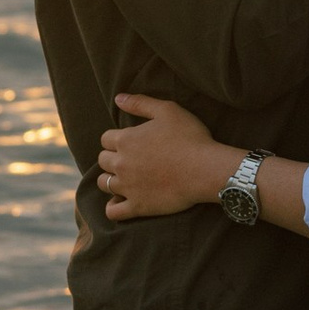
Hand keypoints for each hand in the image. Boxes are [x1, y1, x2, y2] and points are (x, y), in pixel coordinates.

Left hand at [99, 93, 234, 222]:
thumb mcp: (167, 110)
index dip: (117, 139)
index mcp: (125, 140)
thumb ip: (140, 103)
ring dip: (110, 180)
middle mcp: (121, 163)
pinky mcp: (138, 206)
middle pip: (102, 160)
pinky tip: (121, 202)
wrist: (205, 170)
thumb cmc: (190, 137)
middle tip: (131, 159)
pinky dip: (113, 207)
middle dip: (112, 158)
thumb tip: (118, 98)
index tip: (131, 142)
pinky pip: (113, 211)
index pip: (105, 138)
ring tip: (125, 179)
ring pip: (104, 184)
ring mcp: (127, 187)